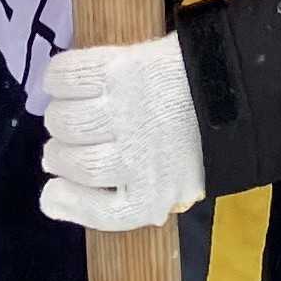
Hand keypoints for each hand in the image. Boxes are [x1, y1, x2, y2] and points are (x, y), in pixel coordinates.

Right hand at [39, 36, 206, 235]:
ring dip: (57, 119)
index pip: (97, 212)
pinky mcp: (120, 68)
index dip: (69, 202)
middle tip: (61, 145)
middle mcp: (134, 158)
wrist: (229, 81)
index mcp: (152, 195)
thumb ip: (124, 195)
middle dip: (59, 156)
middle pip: (75, 163)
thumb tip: (54, 197)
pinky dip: (56, 79)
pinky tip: (56, 83)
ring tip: (62, 115)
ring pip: (65, 122)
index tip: (51, 192)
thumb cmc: (198, 135)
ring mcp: (125, 110)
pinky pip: (69, 76)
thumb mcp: (172, 182)